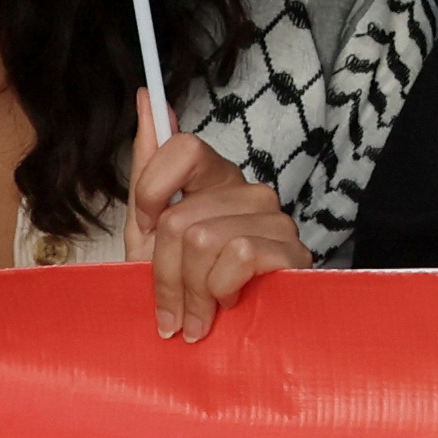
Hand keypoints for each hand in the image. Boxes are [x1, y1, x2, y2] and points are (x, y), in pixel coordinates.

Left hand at [129, 128, 300, 343]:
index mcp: (215, 179)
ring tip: (199, 315)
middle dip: (165, 276)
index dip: (151, 192)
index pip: (180, 147)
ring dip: (192, 292)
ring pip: (204, 240)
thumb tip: (146, 95)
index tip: (145, 230)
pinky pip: (238, 254)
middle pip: (179, 218)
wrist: (226, 343)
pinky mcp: (292, 249)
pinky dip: (222, 291)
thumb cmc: (190, 288)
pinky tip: (230, 303)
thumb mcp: (149, 233)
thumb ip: (149, 165)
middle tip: (172, 309)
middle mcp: (248, 190)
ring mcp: (274, 218)